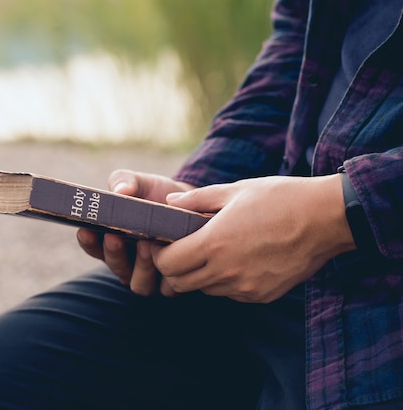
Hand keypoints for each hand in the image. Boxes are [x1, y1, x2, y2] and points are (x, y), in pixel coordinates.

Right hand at [77, 169, 194, 295]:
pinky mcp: (173, 284)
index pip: (92, 247)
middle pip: (114, 266)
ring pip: (139, 284)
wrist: (194, 204)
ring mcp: (150, 276)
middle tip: (116, 236)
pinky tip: (172, 258)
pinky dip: (168, 275)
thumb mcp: (140, 183)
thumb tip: (121, 191)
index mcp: (112, 241)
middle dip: (113, 253)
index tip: (86, 230)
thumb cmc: (158, 194)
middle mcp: (128, 263)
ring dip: (140, 266)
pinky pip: (166, 288)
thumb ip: (125, 182)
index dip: (88, 241)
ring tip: (146, 244)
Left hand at [151, 174, 355, 302]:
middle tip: (180, 250)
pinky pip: (230, 294)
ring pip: (205, 290)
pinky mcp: (262, 295)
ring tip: (211, 252)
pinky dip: (224, 281)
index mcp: (215, 243)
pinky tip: (237, 260)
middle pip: (180, 284)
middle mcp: (226, 271)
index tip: (162, 242)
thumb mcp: (235, 190)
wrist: (327, 218)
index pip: (168, 264)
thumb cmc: (280, 198)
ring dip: (199, 275)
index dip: (159, 254)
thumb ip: (197, 200)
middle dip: (173, 269)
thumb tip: (169, 202)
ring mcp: (245, 287)